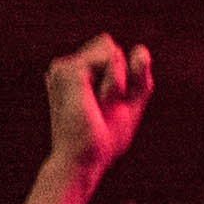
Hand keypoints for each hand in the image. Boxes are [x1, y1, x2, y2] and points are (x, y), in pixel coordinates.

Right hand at [40, 34, 157, 178]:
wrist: (83, 160)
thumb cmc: (103, 137)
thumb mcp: (130, 103)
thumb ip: (140, 76)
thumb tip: (140, 48)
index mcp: (74, 74)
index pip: (110, 52)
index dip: (120, 77)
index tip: (105, 105)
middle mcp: (65, 67)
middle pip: (108, 44)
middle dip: (118, 74)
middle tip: (102, 105)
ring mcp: (63, 67)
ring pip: (109, 46)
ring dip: (116, 80)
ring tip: (98, 104)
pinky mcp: (69, 70)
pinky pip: (111, 58)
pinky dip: (115, 83)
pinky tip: (98, 102)